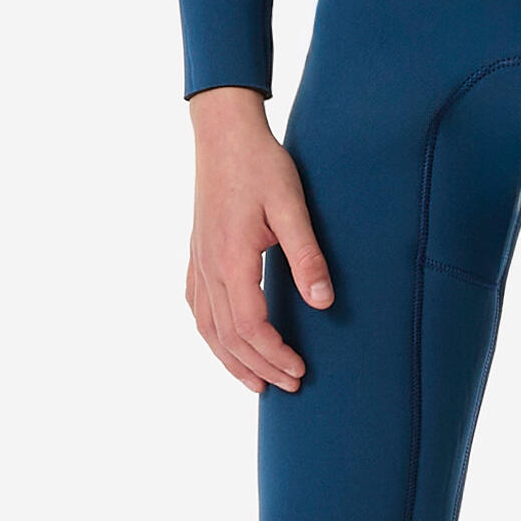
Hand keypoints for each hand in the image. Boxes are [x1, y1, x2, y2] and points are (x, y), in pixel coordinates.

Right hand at [184, 86, 334, 393]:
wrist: (224, 133)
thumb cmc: (261, 165)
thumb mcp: (292, 207)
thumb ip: (307, 256)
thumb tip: (323, 304)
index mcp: (232, 260)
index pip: (251, 326)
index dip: (274, 355)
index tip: (300, 370)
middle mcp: (209, 268)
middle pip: (228, 337)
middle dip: (260, 368)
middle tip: (290, 386)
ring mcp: (197, 262)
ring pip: (207, 328)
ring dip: (231, 361)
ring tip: (257, 383)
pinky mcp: (196, 254)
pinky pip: (197, 308)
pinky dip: (212, 335)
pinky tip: (224, 343)